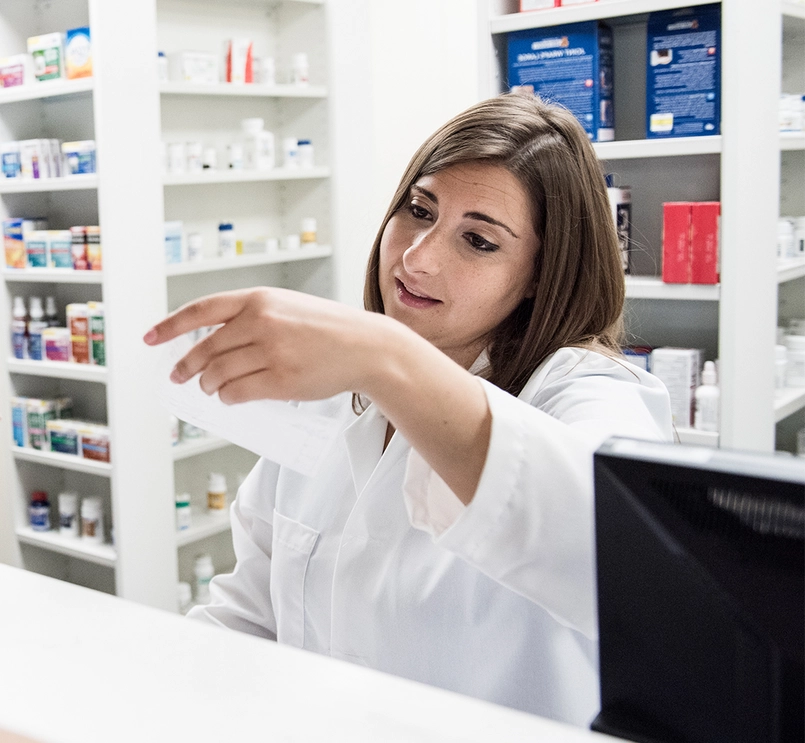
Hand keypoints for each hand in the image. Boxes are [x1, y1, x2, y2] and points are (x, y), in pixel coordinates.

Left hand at [143, 287, 393, 403]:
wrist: (365, 346)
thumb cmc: (327, 328)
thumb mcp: (286, 306)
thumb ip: (252, 317)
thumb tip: (213, 345)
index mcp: (259, 299)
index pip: (201, 311)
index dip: (170, 326)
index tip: (150, 338)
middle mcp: (261, 322)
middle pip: (205, 349)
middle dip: (187, 366)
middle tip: (179, 375)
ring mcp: (271, 352)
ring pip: (217, 374)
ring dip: (209, 385)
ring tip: (212, 387)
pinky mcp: (281, 381)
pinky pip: (236, 394)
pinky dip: (227, 398)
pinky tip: (230, 396)